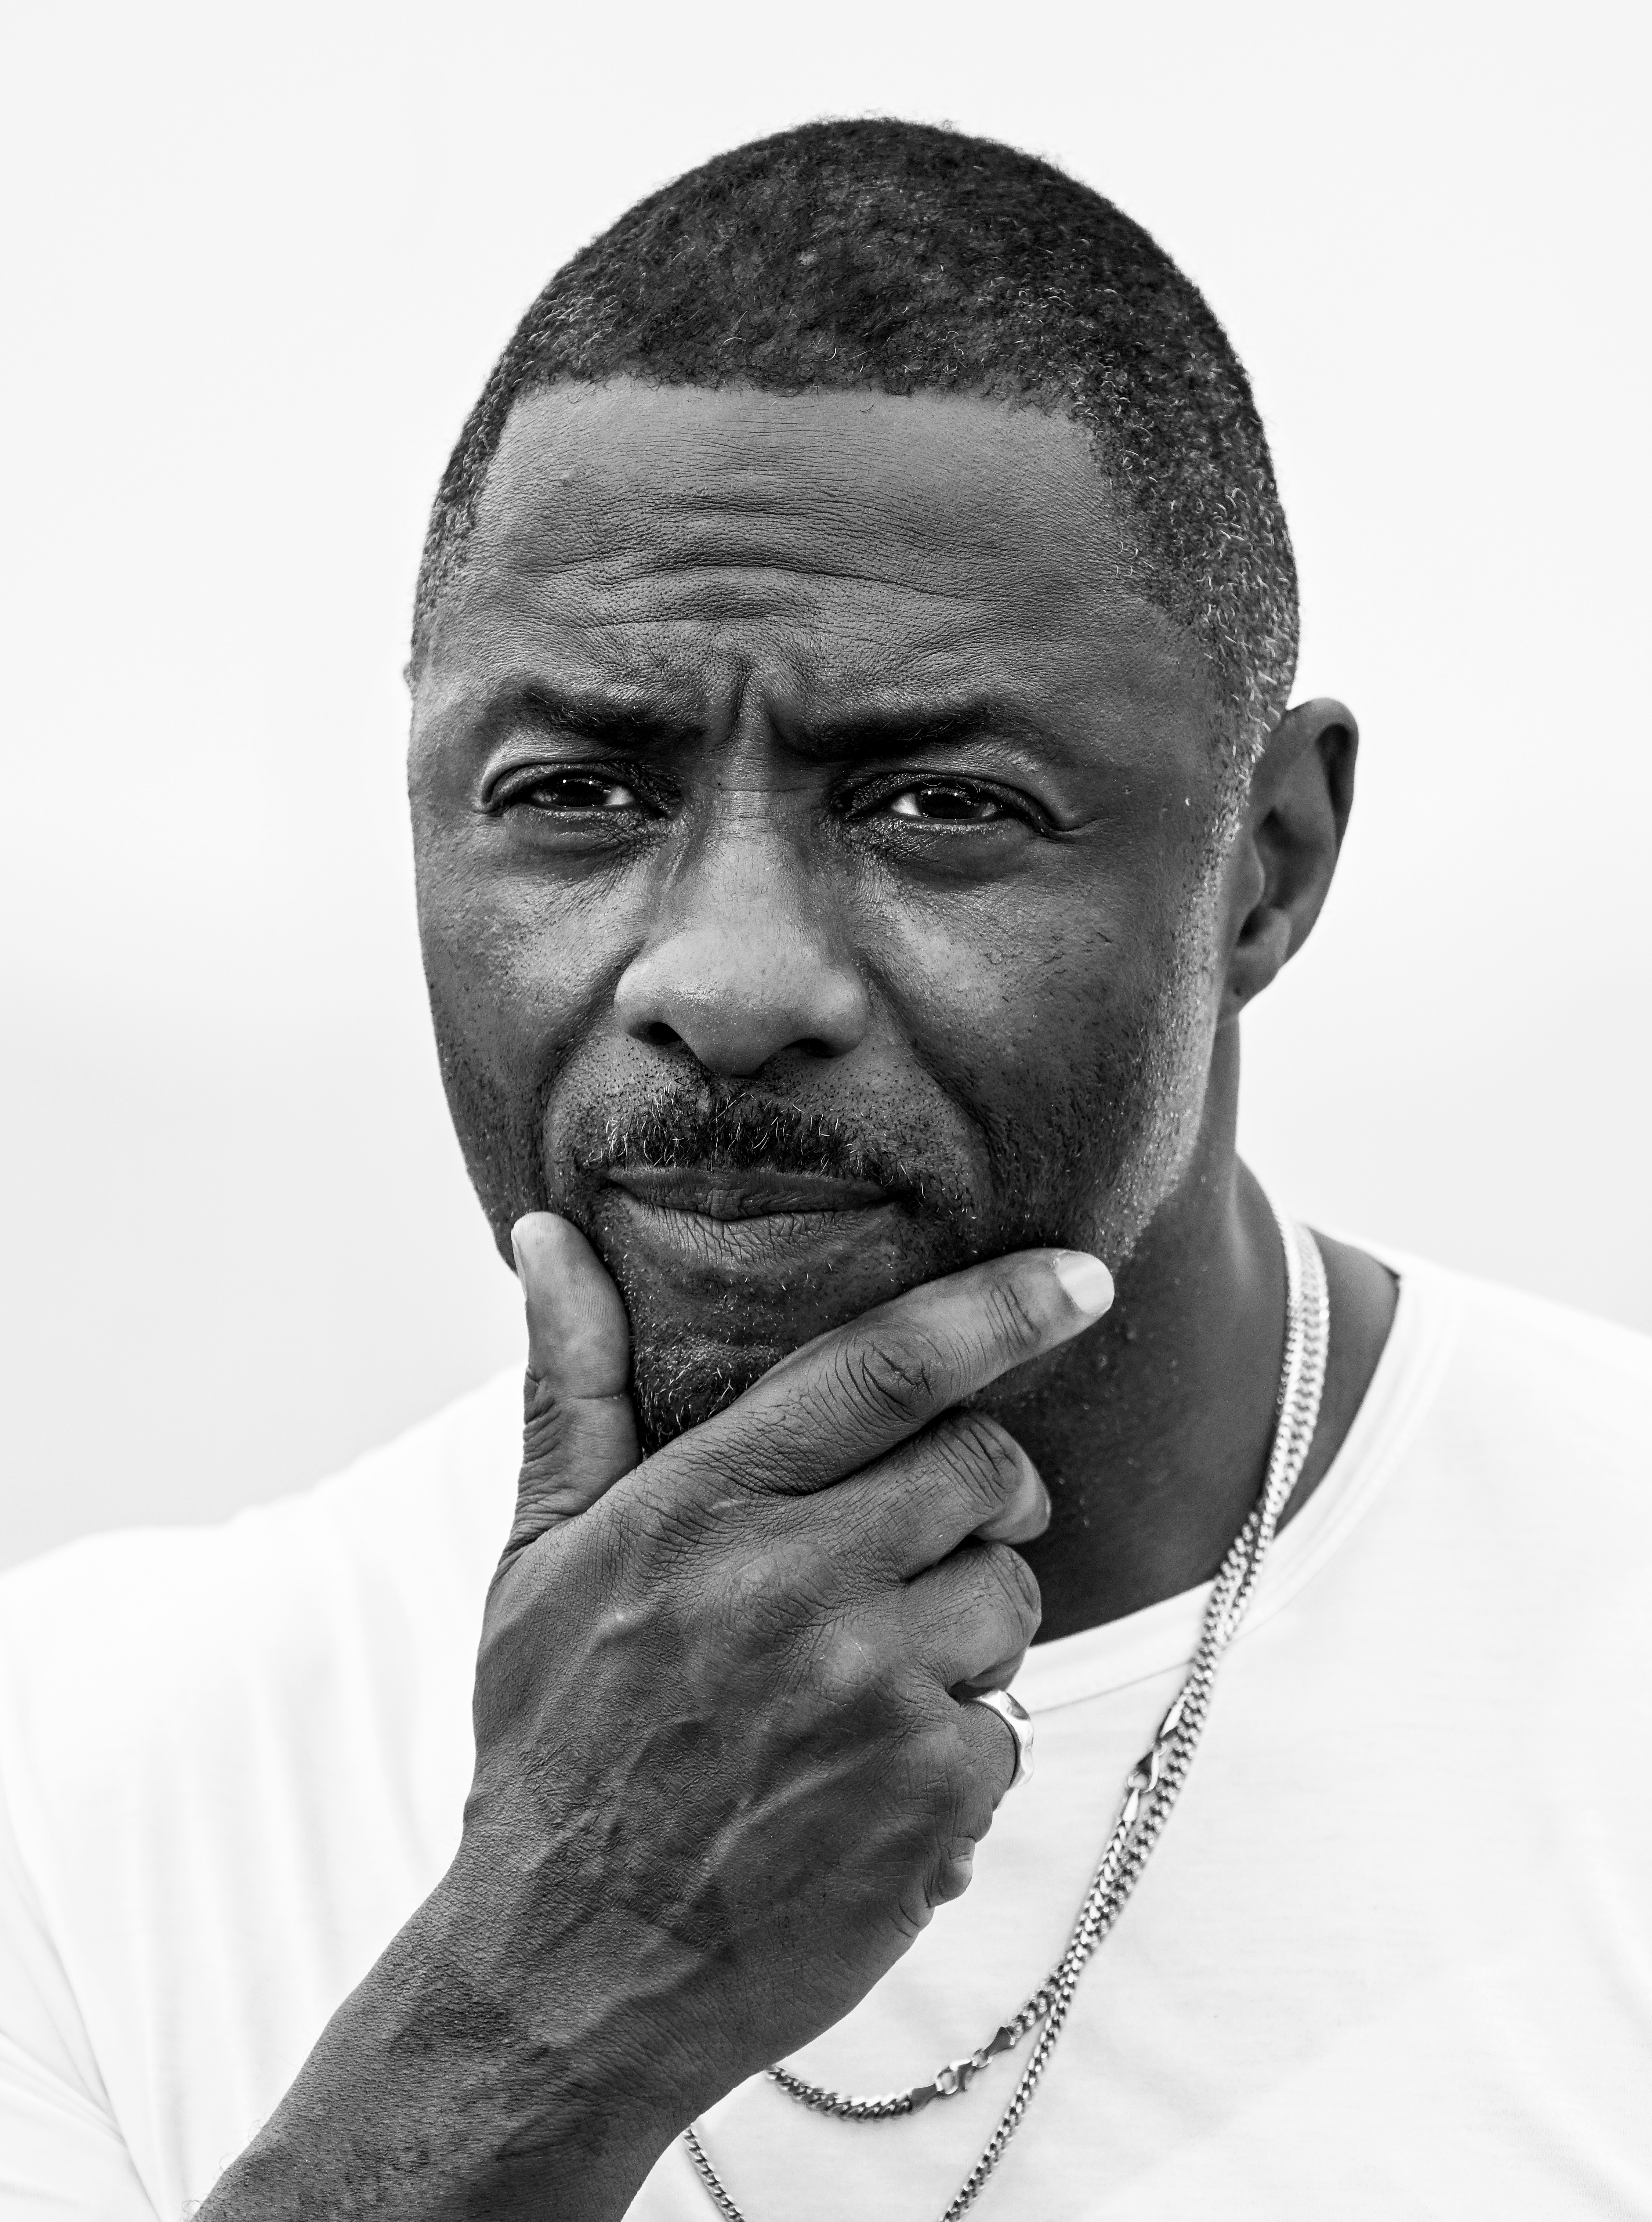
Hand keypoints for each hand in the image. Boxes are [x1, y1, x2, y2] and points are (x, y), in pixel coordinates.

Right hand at [199, 1221, 1111, 2221]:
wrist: (566, 1969)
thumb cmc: (553, 1742)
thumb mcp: (538, 1556)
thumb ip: (568, 1385)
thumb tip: (544, 1236)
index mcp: (703, 1509)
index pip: (888, 1369)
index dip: (1002, 1309)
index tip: (1083, 1276)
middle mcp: (796, 1590)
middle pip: (986, 1471)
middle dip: (983, 1484)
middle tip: (930, 1529)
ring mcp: (873, 1702)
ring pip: (1009, 1600)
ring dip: (964, 1623)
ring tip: (865, 1676)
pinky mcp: (929, 1805)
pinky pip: (1004, 1729)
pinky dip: (953, 1747)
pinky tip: (864, 1778)